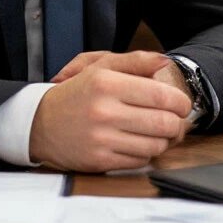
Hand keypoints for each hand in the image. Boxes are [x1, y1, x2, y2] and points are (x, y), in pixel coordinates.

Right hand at [30, 51, 192, 171]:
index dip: (181, 102)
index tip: (182, 104)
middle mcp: (104, 111)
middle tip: (176, 121)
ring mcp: (101, 139)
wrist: (39, 123)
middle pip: (164, 124)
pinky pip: (139, 161)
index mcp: (108, 83)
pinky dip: (146, 153)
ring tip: (159, 132)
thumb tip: (165, 61)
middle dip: (177, 124)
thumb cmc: (76, 92)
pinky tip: (139, 142)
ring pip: (155, 146)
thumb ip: (136, 61)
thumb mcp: (101, 66)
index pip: (162, 96)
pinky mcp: (99, 161)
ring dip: (163, 140)